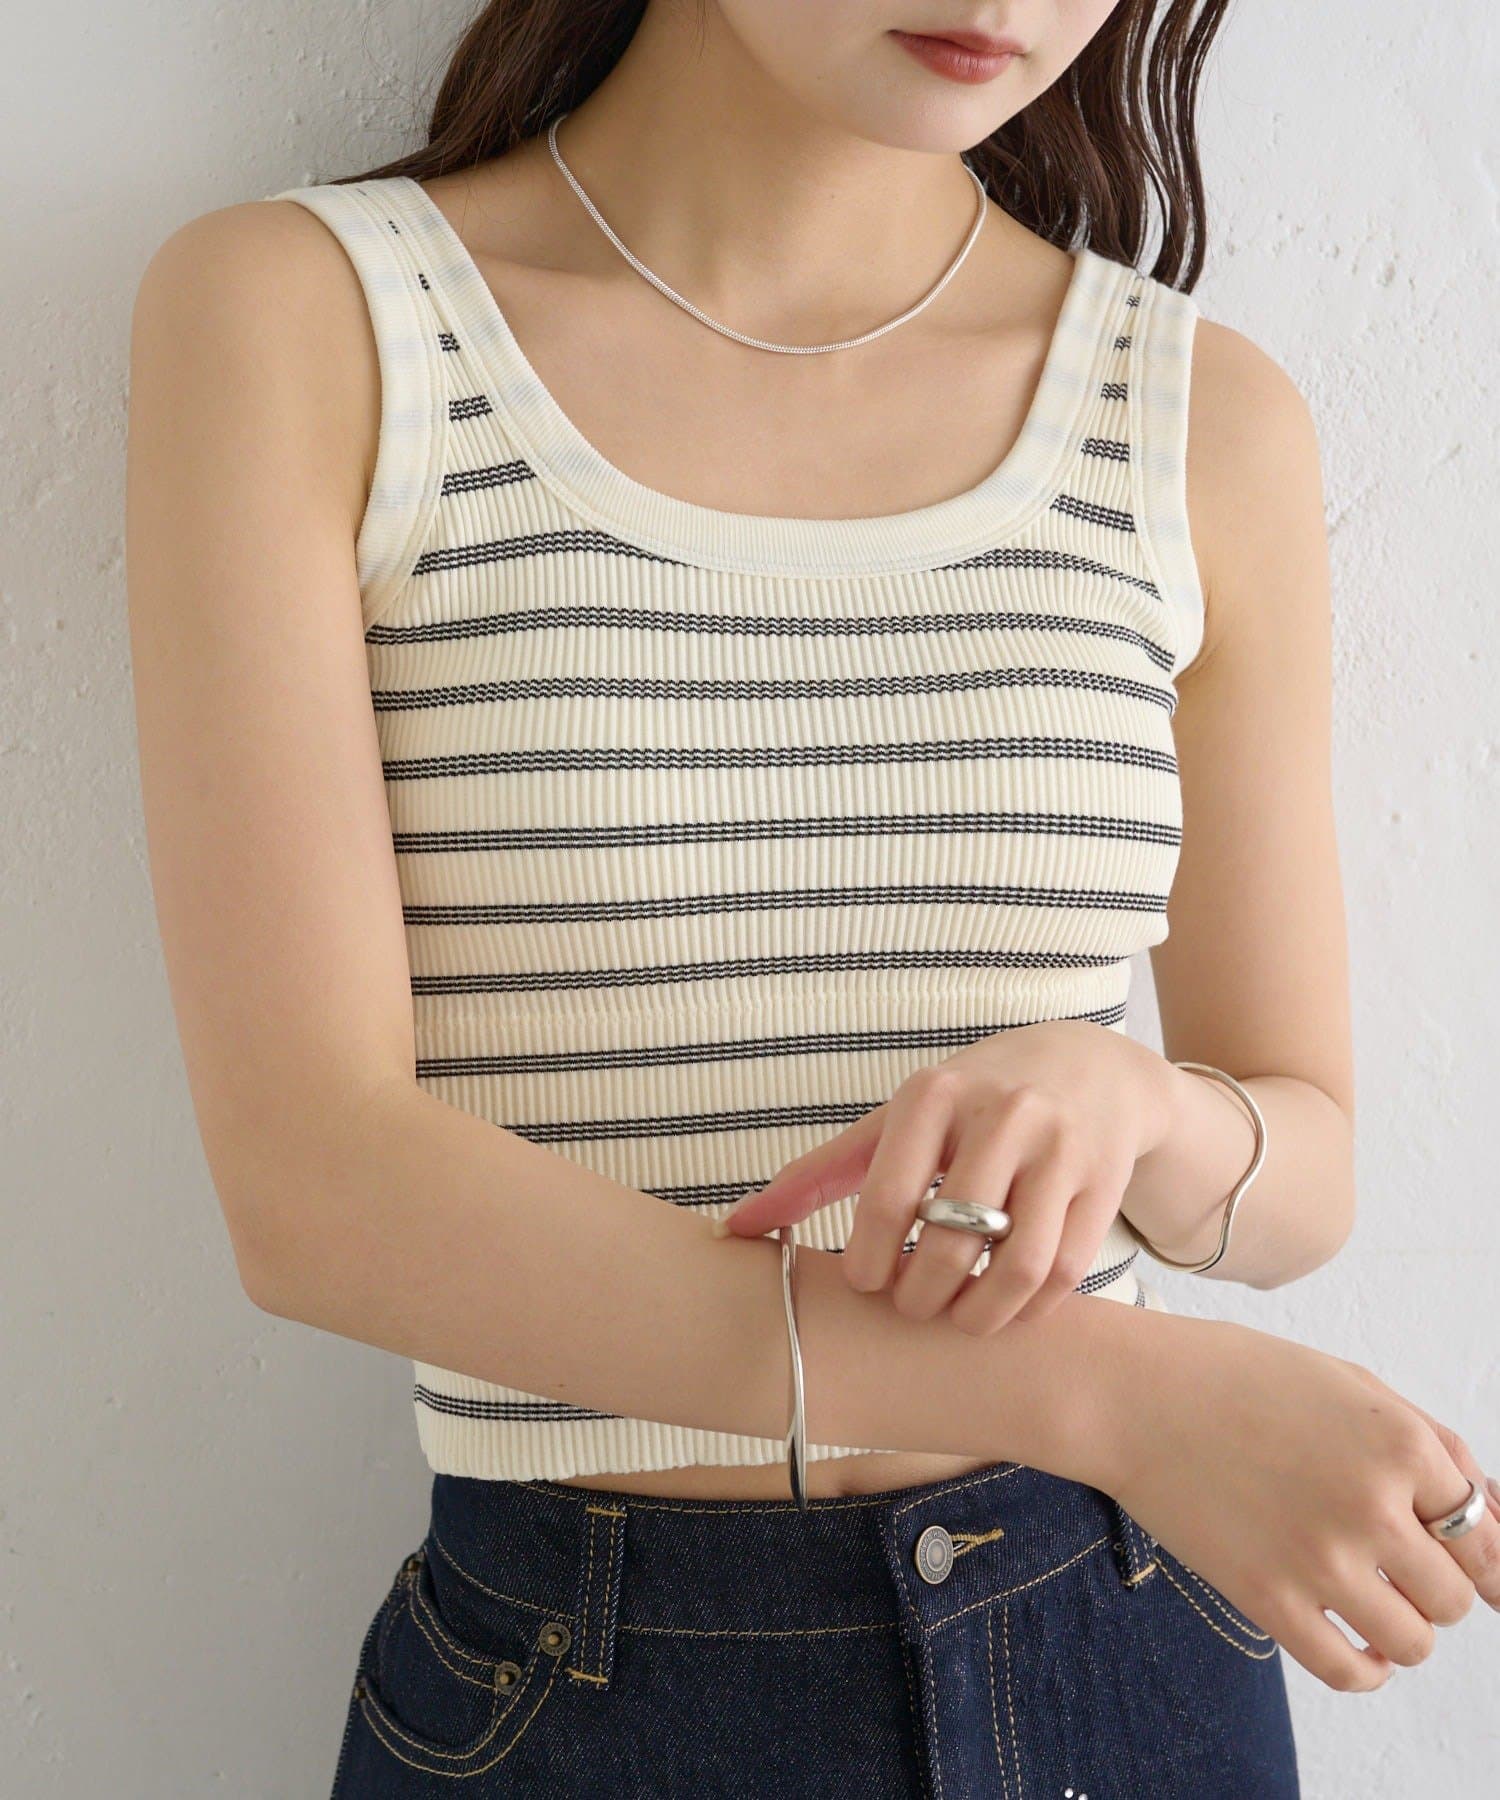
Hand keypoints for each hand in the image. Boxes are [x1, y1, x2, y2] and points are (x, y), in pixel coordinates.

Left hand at [717, 1020, 1175, 1333]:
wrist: (1088, 1067)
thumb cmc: (969, 1101)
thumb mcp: (893, 1121)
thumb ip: (817, 1176)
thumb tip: (733, 1232)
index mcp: (934, 1094)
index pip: (885, 1199)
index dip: (868, 1263)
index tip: (866, 1285)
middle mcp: (1001, 1114)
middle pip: (950, 1240)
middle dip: (921, 1296)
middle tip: (911, 1307)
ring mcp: (1059, 1148)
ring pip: (1017, 1263)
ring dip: (979, 1313)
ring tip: (957, 1317)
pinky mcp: (1102, 1183)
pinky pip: (1064, 1271)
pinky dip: (1029, 1308)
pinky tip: (1006, 1306)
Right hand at [1105, 1316, 1499, 1691]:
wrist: (1133, 1397)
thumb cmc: (1235, 1378)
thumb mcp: (1348, 1383)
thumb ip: (1430, 1444)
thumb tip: (1494, 1520)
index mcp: (1398, 1443)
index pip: (1481, 1531)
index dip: (1471, 1546)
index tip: (1451, 1554)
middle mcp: (1372, 1506)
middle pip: (1456, 1595)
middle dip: (1435, 1584)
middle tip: (1394, 1562)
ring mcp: (1320, 1560)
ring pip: (1415, 1640)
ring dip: (1405, 1627)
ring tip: (1370, 1597)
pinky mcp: (1269, 1600)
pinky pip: (1350, 1671)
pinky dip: (1366, 1669)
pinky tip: (1350, 1640)